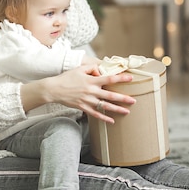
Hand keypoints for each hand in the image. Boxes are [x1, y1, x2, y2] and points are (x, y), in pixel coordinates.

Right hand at [21, 66, 135, 123]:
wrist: (54, 89)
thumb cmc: (66, 78)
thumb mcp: (79, 69)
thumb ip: (92, 68)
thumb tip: (101, 71)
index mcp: (91, 80)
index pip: (109, 79)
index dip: (121, 78)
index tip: (131, 78)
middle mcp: (91, 91)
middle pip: (110, 96)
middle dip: (123, 98)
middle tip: (134, 100)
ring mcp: (87, 101)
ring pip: (105, 106)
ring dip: (117, 109)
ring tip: (127, 111)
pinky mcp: (83, 107)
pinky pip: (96, 114)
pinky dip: (104, 118)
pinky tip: (112, 121)